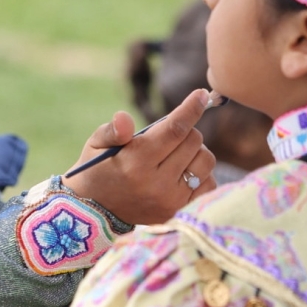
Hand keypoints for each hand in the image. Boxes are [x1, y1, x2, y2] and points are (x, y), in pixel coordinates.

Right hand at [63, 88, 217, 224]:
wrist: (97, 211)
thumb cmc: (99, 168)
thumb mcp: (97, 143)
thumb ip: (113, 129)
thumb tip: (124, 118)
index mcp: (136, 162)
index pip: (174, 129)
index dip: (191, 109)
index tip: (202, 95)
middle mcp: (157, 183)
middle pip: (193, 141)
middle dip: (186, 130)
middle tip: (170, 135)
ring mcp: (171, 200)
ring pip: (206, 160)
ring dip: (196, 151)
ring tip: (177, 154)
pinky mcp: (181, 211)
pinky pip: (210, 183)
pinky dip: (202, 172)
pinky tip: (184, 172)